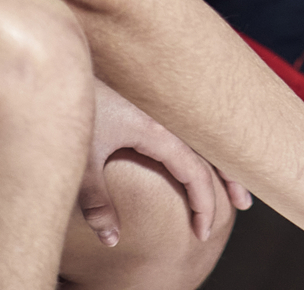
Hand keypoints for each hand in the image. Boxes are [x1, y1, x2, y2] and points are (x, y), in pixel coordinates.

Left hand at [80, 79, 252, 245]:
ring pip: (197, 136)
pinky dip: (197, 144)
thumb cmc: (73, 105)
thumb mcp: (84, 160)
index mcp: (156, 131)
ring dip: (216, 158)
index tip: (201, 231)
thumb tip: (112, 239)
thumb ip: (97, 202)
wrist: (59, 63)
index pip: (194, 171)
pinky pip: (181, 128)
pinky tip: (194, 149)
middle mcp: (162, 119)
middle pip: (208, 149)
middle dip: (229, 177)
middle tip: (244, 203)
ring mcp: (154, 110)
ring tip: (231, 178)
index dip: (204, 203)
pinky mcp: (141, 105)